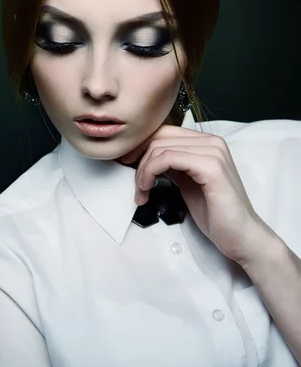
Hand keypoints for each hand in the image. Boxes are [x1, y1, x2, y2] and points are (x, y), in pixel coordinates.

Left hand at [119, 125, 265, 264]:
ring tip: (142, 192)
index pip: (163, 131)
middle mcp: (211, 141)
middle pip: (159, 137)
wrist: (240, 235)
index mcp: (206, 142)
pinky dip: (150, 173)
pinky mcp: (211, 166)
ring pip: (159, 148)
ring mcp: (213, 152)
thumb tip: (141, 155)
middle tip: (134, 182)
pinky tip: (147, 190)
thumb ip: (170, 164)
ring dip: (142, 171)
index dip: (140, 145)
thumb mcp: (185, 180)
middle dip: (138, 159)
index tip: (126, 163)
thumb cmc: (214, 212)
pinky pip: (167, 159)